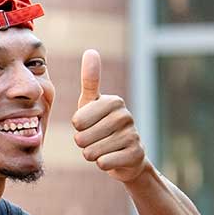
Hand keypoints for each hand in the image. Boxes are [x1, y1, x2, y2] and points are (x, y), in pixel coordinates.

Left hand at [72, 49, 147, 182]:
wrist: (125, 155)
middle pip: (82, 138)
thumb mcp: (92, 103)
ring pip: (91, 152)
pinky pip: (103, 163)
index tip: (88, 125)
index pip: (77, 121)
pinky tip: (112, 158)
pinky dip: (102, 164)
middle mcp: (126, 116)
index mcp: (113, 101)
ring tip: (103, 148)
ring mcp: (133, 135)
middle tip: (96, 139)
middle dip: (83, 143)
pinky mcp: (136, 154)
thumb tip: (91, 51)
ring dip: (92, 154)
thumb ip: (90, 80)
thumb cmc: (101, 125)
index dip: (78, 128)